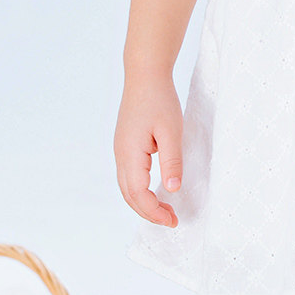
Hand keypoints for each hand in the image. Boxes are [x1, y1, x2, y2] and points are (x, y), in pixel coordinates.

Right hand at [114, 70, 184, 226]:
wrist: (145, 74)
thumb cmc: (160, 99)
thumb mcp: (172, 131)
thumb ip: (172, 161)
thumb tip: (172, 191)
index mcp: (130, 154)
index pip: (138, 195)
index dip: (155, 212)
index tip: (174, 221)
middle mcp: (121, 155)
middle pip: (129, 196)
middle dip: (149, 212)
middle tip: (172, 220)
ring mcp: (121, 150)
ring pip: (127, 187)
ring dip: (143, 203)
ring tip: (165, 210)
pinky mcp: (125, 144)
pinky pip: (129, 175)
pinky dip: (140, 189)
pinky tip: (155, 190)